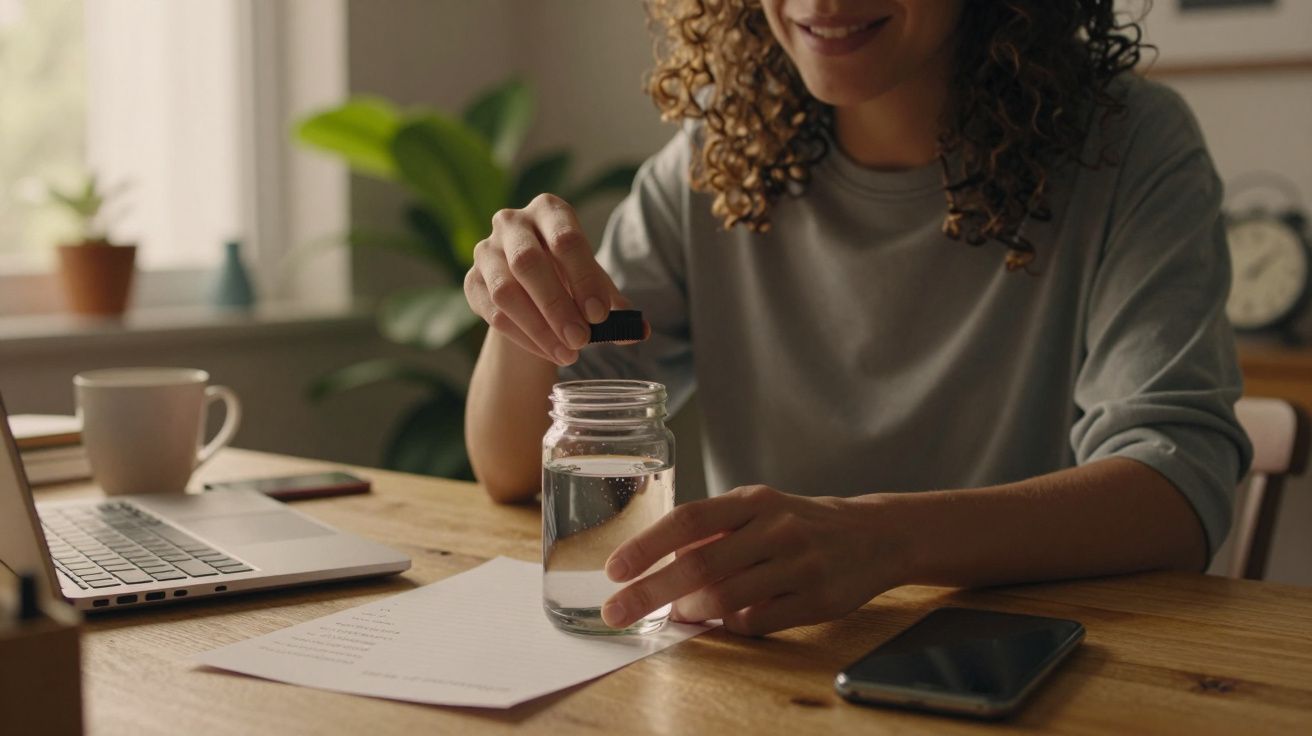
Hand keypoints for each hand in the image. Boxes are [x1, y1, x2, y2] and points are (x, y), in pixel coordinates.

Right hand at [464, 193, 625, 365]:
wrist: (531, 281)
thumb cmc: (569, 274)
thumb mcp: (594, 281)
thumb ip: (614, 303)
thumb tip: (640, 330)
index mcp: (548, 210)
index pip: (566, 240)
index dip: (584, 279)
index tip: (600, 316)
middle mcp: (511, 222)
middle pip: (528, 263)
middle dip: (557, 306)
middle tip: (582, 340)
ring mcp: (486, 251)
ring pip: (506, 292)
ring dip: (539, 328)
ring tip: (569, 353)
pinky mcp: (472, 282)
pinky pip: (494, 314)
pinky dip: (524, 337)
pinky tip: (549, 352)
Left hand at [601, 486, 908, 635]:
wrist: (874, 535)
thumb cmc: (800, 523)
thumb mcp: (758, 508)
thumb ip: (714, 529)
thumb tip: (660, 562)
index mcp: (754, 500)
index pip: (690, 520)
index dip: (648, 545)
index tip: (615, 569)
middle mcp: (776, 529)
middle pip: (700, 566)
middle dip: (650, 591)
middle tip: (617, 612)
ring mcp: (799, 565)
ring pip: (726, 599)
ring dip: (693, 611)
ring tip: (680, 612)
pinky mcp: (817, 600)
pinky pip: (757, 622)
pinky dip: (732, 624)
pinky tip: (729, 616)